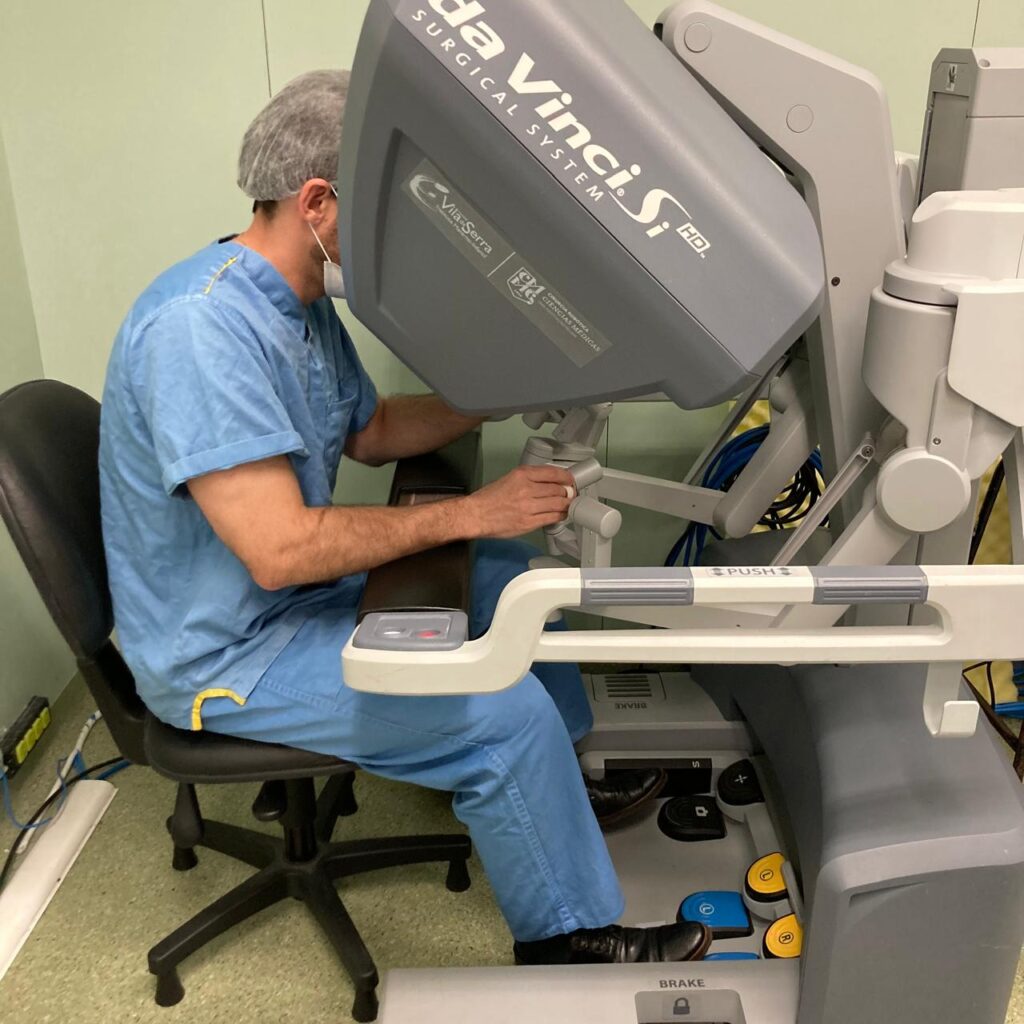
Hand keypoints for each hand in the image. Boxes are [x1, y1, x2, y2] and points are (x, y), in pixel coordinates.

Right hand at [459, 465, 576, 538]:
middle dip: (567, 493)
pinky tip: (559, 515)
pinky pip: (553, 517)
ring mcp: (529, 506)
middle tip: (569, 495)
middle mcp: (527, 488)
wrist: (476, 515)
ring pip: (559, 504)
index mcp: (522, 474)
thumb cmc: (490, 498)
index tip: (570, 481)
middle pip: (559, 489)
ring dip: (566, 505)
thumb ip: (530, 478)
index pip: (554, 473)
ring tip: (566, 506)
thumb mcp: (510, 478)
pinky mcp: (529, 522)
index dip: (567, 478)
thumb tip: (551, 482)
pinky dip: (560, 516)